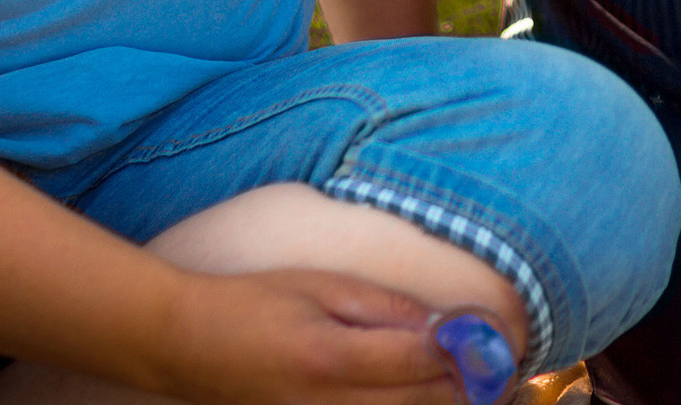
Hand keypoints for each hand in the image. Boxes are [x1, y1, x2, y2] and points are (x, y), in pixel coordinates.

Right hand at [148, 267, 467, 404]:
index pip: (422, 364)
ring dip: (440, 404)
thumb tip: (446, 324)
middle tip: (494, 365)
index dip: (467, 353)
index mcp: (331, 357)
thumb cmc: (254, 303)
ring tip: (466, 382)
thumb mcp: (323, 287)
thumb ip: (387, 309)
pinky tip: (418, 394)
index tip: (495, 339)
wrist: (185, 345)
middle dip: (466, 386)